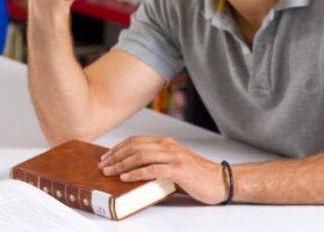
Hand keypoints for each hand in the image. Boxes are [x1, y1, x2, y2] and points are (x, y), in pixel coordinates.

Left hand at [98, 135, 228, 204]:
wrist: (221, 181)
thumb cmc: (197, 176)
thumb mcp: (172, 165)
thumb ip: (155, 163)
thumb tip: (131, 171)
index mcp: (165, 142)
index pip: (135, 141)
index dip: (118, 148)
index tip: (106, 157)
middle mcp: (167, 146)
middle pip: (134, 147)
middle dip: (115, 156)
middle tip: (102, 165)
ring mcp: (173, 156)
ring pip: (140, 157)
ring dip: (121, 165)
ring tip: (109, 172)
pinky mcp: (178, 170)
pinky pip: (152, 170)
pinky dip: (136, 173)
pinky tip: (125, 178)